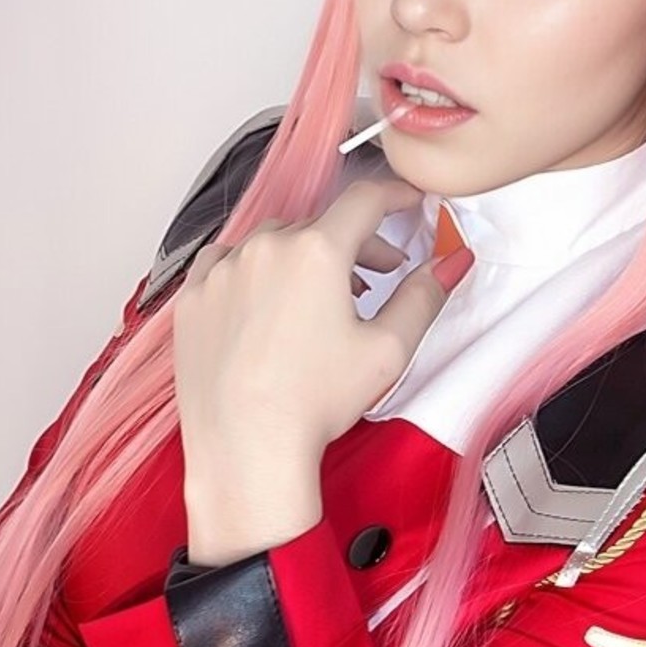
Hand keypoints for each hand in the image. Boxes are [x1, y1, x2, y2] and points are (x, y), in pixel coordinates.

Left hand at [173, 178, 474, 556]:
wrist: (245, 451)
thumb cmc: (312, 405)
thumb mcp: (387, 350)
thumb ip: (424, 295)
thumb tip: (453, 260)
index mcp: (316, 251)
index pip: (364, 199)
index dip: (394, 195)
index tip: (408, 201)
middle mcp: (264, 248)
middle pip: (320, 224)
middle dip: (355, 243)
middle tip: (379, 276)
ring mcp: (222, 271)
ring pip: (273, 241)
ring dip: (304, 255)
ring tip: (323, 296)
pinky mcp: (192, 297)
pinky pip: (228, 263)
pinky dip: (254, 270)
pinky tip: (268, 299)